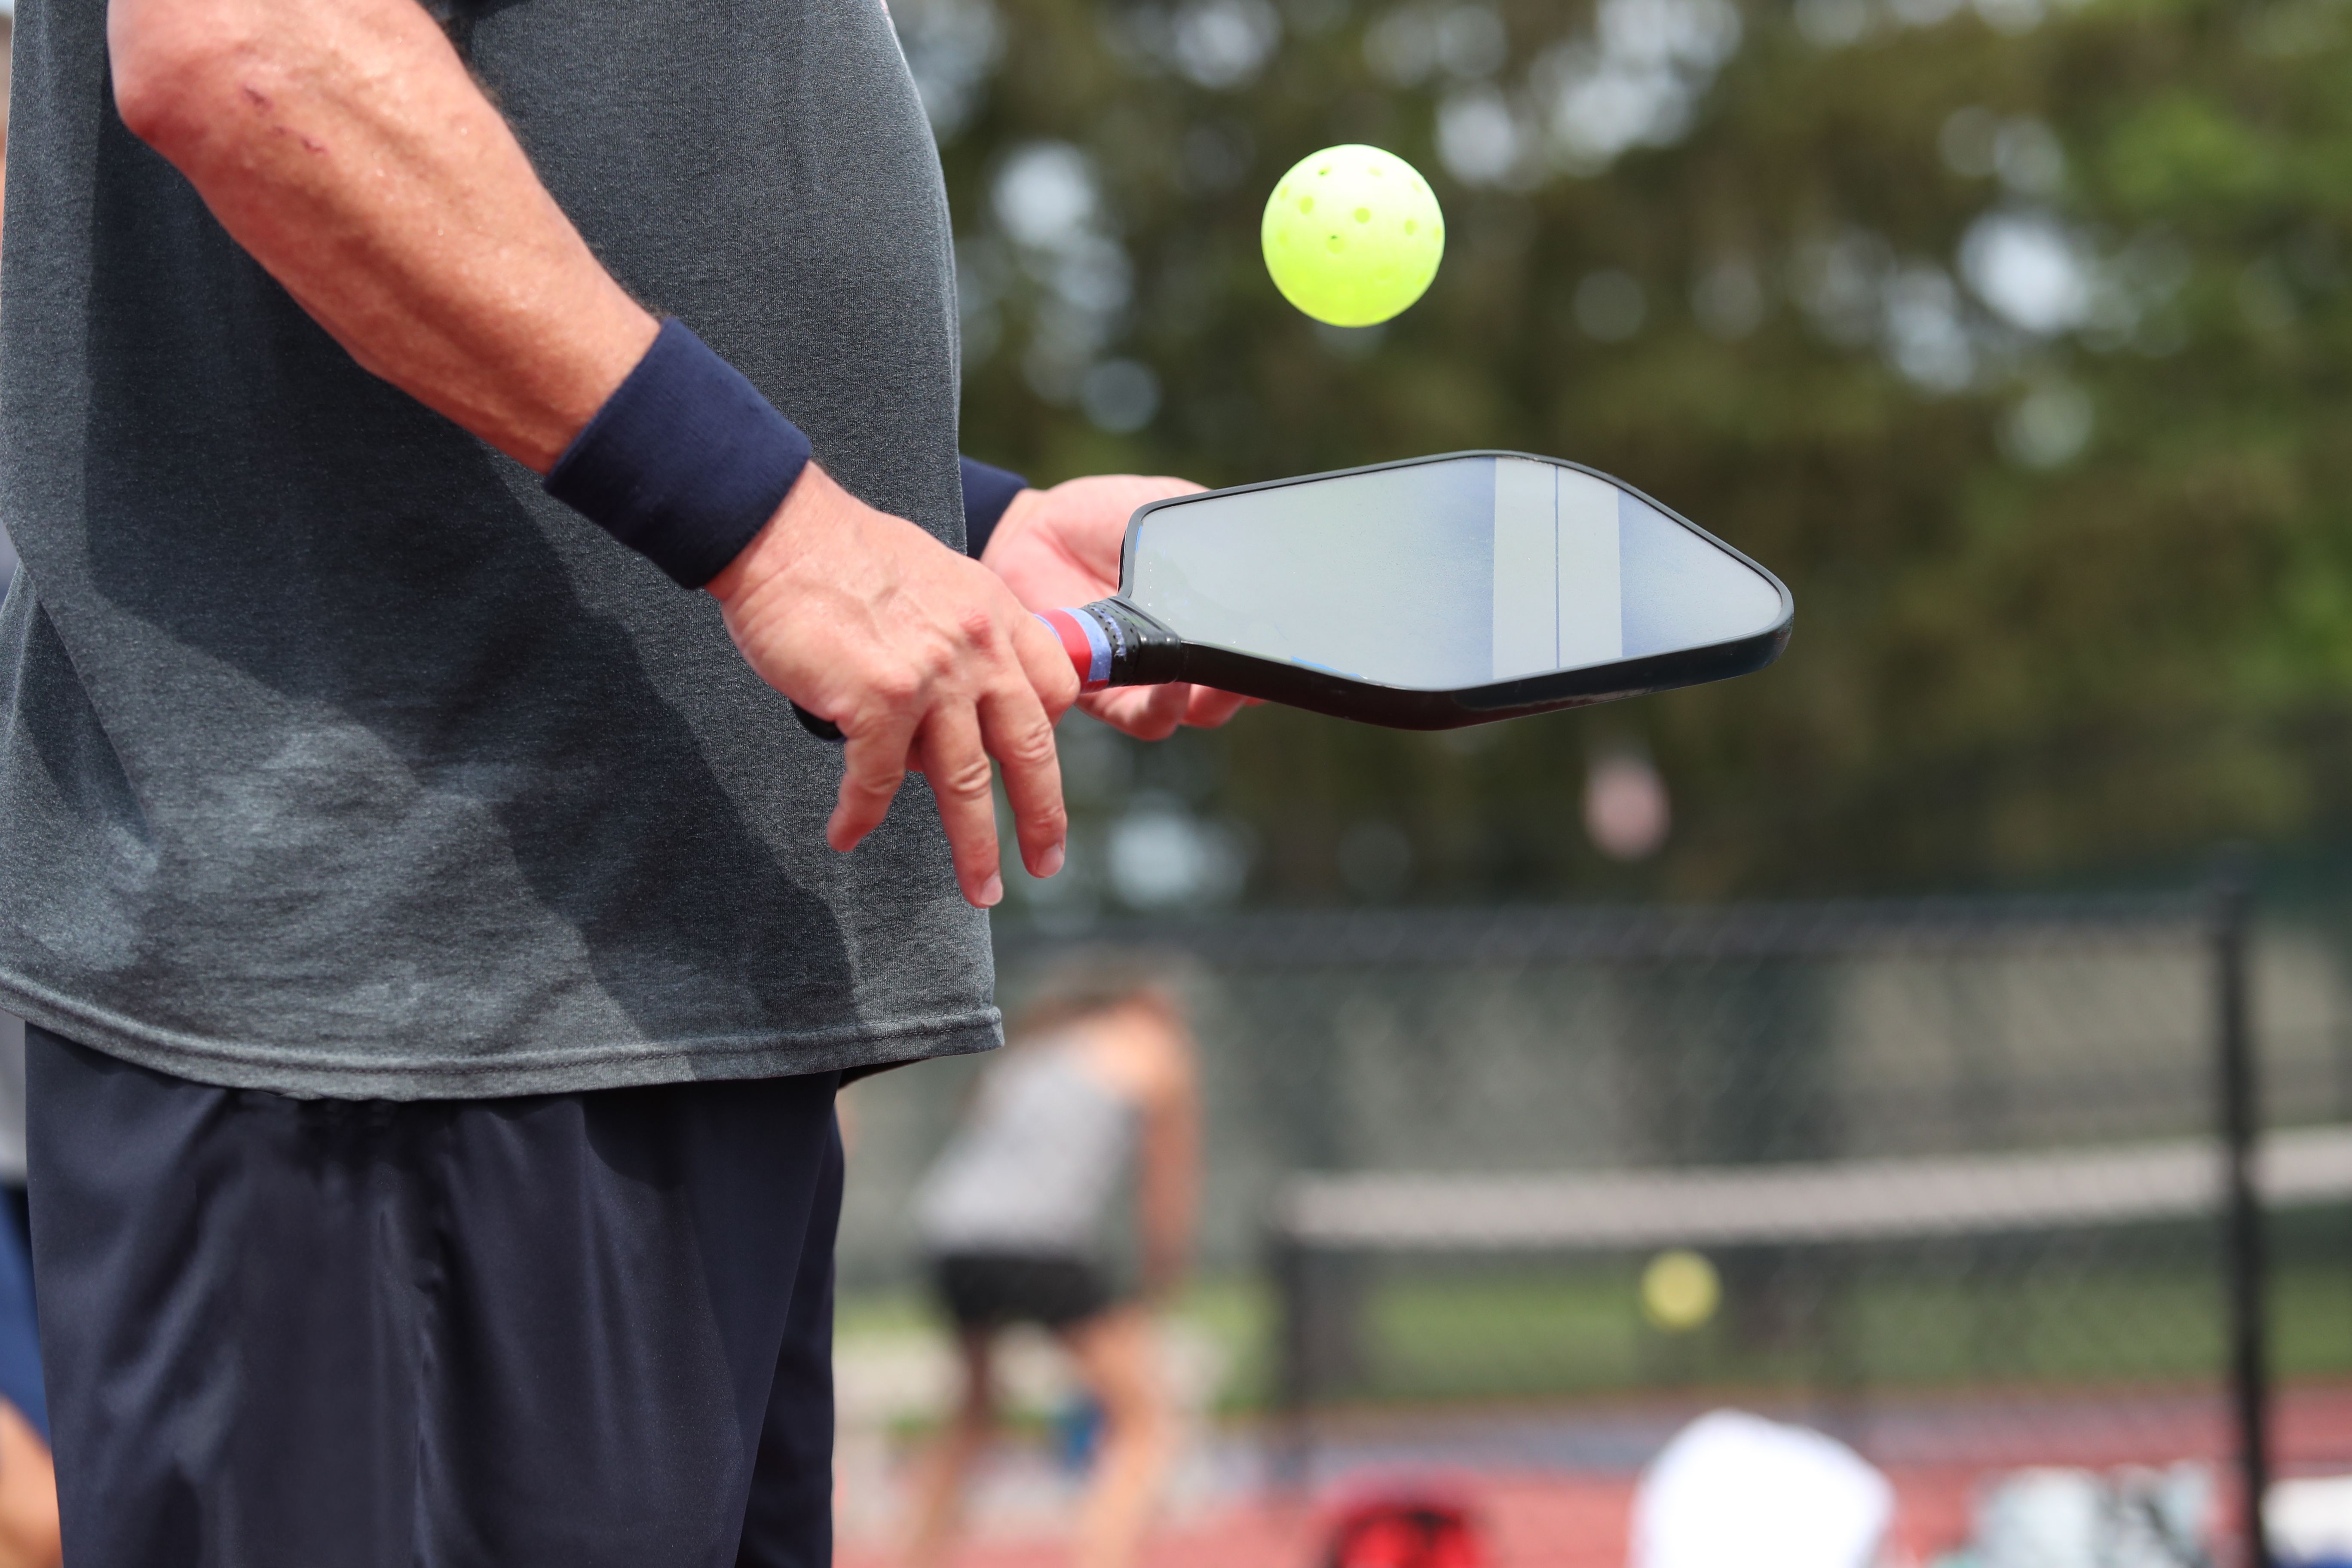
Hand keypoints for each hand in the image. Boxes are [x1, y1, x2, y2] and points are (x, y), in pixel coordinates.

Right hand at [707, 464, 1080, 907]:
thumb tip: (958, 699)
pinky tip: (846, 835)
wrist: (781, 531)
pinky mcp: (877, 699)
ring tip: (979, 888)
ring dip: (973, 847)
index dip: (1047, 735)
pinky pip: (876, 780)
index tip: (1038, 773)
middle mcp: (977, 646)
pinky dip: (859, 814)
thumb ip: (962, 635)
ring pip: (966, 782)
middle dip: (1043, 817)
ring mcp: (932, 676)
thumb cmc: (844, 554)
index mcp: (996, 614)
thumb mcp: (936, 579)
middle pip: (1029, 750)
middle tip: (1046, 862)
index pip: (1053, 689)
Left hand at [980, 475, 1257, 740]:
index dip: (1275, 654)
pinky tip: (1169, 678)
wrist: (1037, 528)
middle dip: (1253, 684)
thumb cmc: (1106, 520)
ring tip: (1220, 677)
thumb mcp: (1172, 513)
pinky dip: (1164, 706)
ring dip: (1217, 702)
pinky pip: (1144, 718)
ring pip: (1196, 715)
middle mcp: (1183, 656)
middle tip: (1257, 663)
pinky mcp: (1104, 691)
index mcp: (1206, 617)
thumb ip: (1212, 537)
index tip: (1285, 639)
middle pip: (1235, 693)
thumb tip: (1254, 560)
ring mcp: (1145, 679)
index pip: (1253, 651)